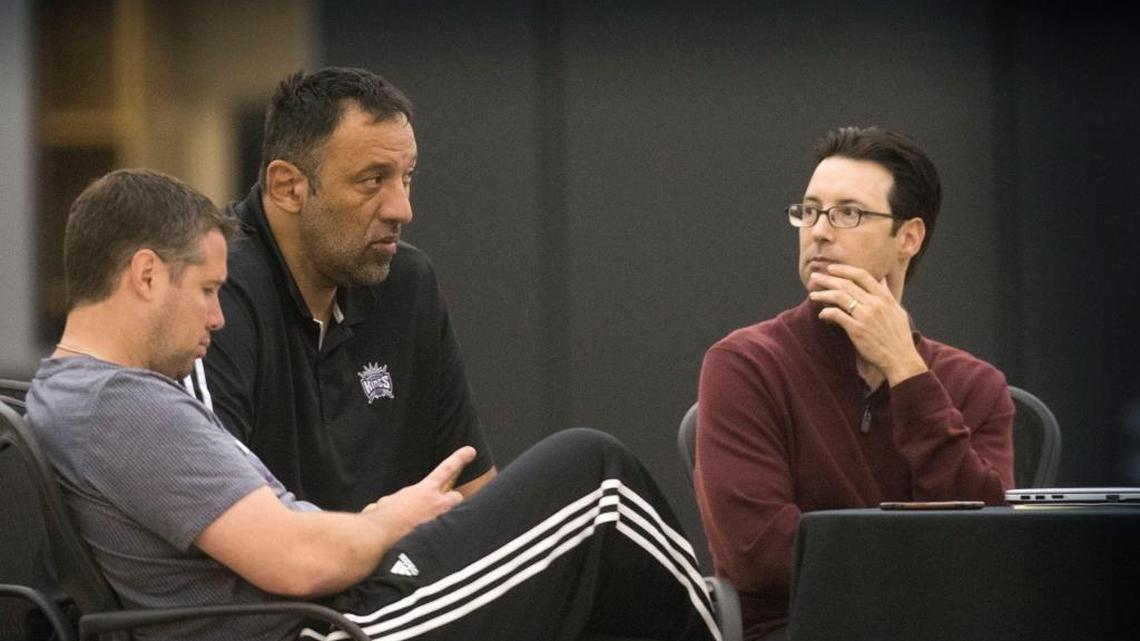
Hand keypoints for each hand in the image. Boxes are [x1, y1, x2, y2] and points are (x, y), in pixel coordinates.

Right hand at [360, 446, 475, 538]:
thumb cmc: (381, 520)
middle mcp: (437, 505)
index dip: (459, 459)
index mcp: (424, 492)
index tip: (470, 451)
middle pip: (457, 498)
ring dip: (444, 522)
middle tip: (442, 508)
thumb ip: (391, 503)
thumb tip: (380, 509)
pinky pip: (444, 538)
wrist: (381, 538)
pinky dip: (436, 541)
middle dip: (452, 501)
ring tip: (431, 529)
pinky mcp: (441, 540)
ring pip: (453, 519)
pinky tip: (426, 546)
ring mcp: (441, 523)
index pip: (446, 470)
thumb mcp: (385, 504)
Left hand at [808, 264, 926, 384]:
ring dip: (823, 294)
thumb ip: (887, 294)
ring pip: (839, 297)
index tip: (831, 268)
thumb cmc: (899, 336)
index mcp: (884, 297)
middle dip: (827, 279)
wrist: (900, 358)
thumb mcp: (897, 310)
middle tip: (814, 277)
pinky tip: (822, 314)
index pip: (861, 275)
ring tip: (812, 294)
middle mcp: (875, 303)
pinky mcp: (857, 330)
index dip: (844, 269)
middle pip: (846, 284)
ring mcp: (865, 316)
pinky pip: (837, 315)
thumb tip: (882, 280)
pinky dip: (827, 312)